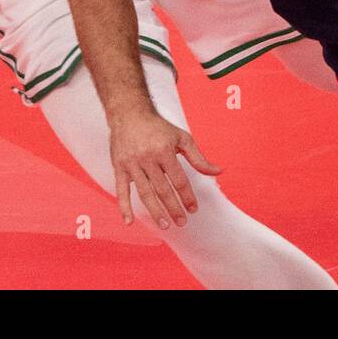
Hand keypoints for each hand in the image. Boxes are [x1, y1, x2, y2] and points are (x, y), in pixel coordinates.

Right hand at [109, 111, 220, 228]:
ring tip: (164, 225)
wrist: (129, 113)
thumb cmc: (158, 127)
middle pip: (163, 189)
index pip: (179, 180)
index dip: (187, 197)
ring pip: (144, 193)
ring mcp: (132, 164)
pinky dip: (124, 207)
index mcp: (165, 151)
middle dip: (173, 208)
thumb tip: (219, 171)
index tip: (194, 209)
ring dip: (155, 211)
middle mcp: (148, 158)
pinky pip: (121, 190)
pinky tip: (129, 222)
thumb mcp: (182, 138)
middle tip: (181, 222)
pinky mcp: (119, 167)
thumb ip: (198, 158)